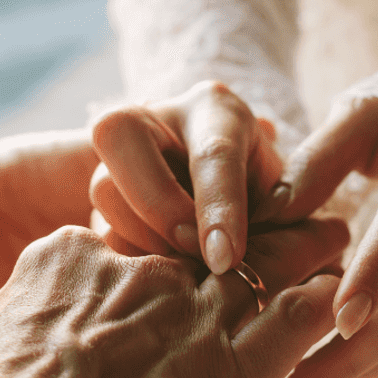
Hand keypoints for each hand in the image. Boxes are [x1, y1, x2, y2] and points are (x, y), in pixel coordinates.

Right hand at [0, 219, 347, 377]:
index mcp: (68, 263)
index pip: (134, 251)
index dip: (155, 281)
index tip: (161, 313)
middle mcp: (137, 274)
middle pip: (209, 252)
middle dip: (240, 263)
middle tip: (268, 275)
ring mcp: (190, 315)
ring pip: (271, 268)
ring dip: (304, 267)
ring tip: (330, 267)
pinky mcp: (236, 373)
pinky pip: (305, 316)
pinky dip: (328, 313)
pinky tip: (341, 317)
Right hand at [89, 80, 282, 272]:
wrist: (229, 202)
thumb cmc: (265, 201)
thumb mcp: (281, 198)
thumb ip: (278, 212)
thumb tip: (242, 250)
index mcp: (216, 111)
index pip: (212, 153)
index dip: (218, 209)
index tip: (226, 260)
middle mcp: (158, 115)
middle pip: (122, 138)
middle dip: (159, 208)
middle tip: (192, 254)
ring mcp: (118, 149)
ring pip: (103, 186)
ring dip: (141, 237)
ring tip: (182, 264)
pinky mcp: (98, 186)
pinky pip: (96, 225)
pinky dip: (128, 253)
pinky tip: (159, 267)